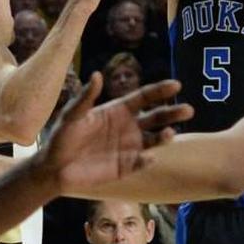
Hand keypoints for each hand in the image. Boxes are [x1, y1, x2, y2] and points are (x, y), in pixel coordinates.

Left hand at [40, 74, 193, 191]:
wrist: (54, 168)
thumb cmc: (61, 138)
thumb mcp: (72, 115)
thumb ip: (86, 97)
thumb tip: (97, 74)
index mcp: (119, 110)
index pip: (145, 97)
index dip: (161, 91)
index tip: (176, 85)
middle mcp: (129, 126)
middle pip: (157, 116)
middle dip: (173, 112)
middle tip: (188, 110)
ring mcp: (130, 147)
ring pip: (155, 139)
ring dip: (165, 136)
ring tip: (169, 133)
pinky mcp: (127, 166)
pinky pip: (143, 162)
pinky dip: (148, 159)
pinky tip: (149, 157)